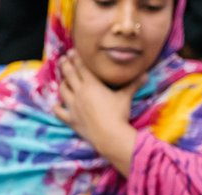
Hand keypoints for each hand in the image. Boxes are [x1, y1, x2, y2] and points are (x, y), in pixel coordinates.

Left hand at [53, 50, 144, 175]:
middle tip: (63, 58)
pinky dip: (57, 107)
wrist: (110, 135)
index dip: (76, 58)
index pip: (81, 67)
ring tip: (62, 79)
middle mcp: (80, 92)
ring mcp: (73, 106)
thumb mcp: (126, 97)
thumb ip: (134, 84)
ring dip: (62, 83)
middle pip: (69, 75)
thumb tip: (146, 75)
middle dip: (65, 65)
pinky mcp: (71, 119)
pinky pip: (59, 112)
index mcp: (92, 84)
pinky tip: (55, 105)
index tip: (71, 52)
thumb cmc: (118, 114)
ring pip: (63, 90)